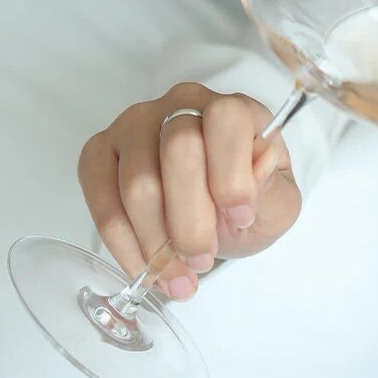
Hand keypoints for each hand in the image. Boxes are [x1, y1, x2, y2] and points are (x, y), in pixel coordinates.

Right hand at [78, 83, 300, 300]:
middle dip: (190, 219)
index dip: (231, 172)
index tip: (241, 218)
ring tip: (178, 274)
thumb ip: (273, 189)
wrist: (216, 217)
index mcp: (232, 109)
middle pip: (178, 149)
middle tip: (202, 258)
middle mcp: (181, 104)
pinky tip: (146, 267)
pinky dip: (123, 243)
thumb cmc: (246, 204)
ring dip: (157, 240)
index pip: (226, 119)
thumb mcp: (277, 205)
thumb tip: (257, 169)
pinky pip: (100, 196)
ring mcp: (136, 124)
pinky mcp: (101, 152)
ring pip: (137, 181)